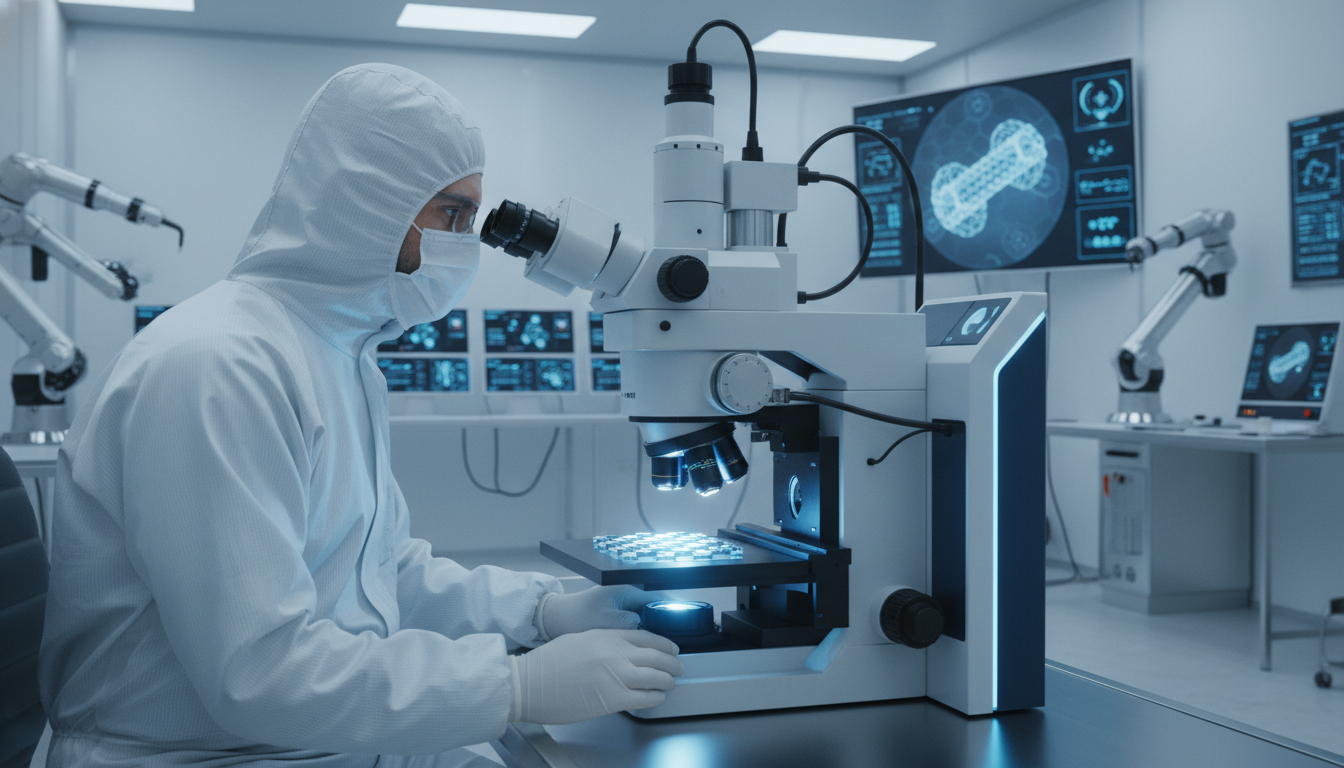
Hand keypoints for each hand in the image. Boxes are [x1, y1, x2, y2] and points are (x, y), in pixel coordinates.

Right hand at [512, 629, 683, 723]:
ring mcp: (616, 676)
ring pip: (656, 677)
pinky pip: (645, 698)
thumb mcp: (580, 639)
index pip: (646, 637)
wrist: (530, 682)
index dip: (664, 644)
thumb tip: (621, 650)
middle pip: (657, 656)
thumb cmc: (547, 663)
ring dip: (667, 681)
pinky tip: (657, 697)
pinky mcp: (612, 699)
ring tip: (670, 683)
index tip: (671, 648)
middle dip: (672, 663)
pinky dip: (655, 697)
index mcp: (607, 635)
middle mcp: (616, 653)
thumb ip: (604, 642)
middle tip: (679, 667)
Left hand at [538, 585, 668, 639]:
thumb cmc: (577, 618)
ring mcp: (620, 605)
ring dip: (652, 632)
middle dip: (666, 625)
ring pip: (645, 617)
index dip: (673, 612)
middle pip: (655, 608)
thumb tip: (650, 632)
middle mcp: (626, 595)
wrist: (553, 620)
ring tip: (663, 649)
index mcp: (627, 591)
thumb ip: (632, 625)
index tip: (685, 626)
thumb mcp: (608, 623)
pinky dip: (640, 635)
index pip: (659, 598)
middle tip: (675, 645)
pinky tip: (643, 649)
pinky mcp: (614, 615)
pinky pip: (634, 624)